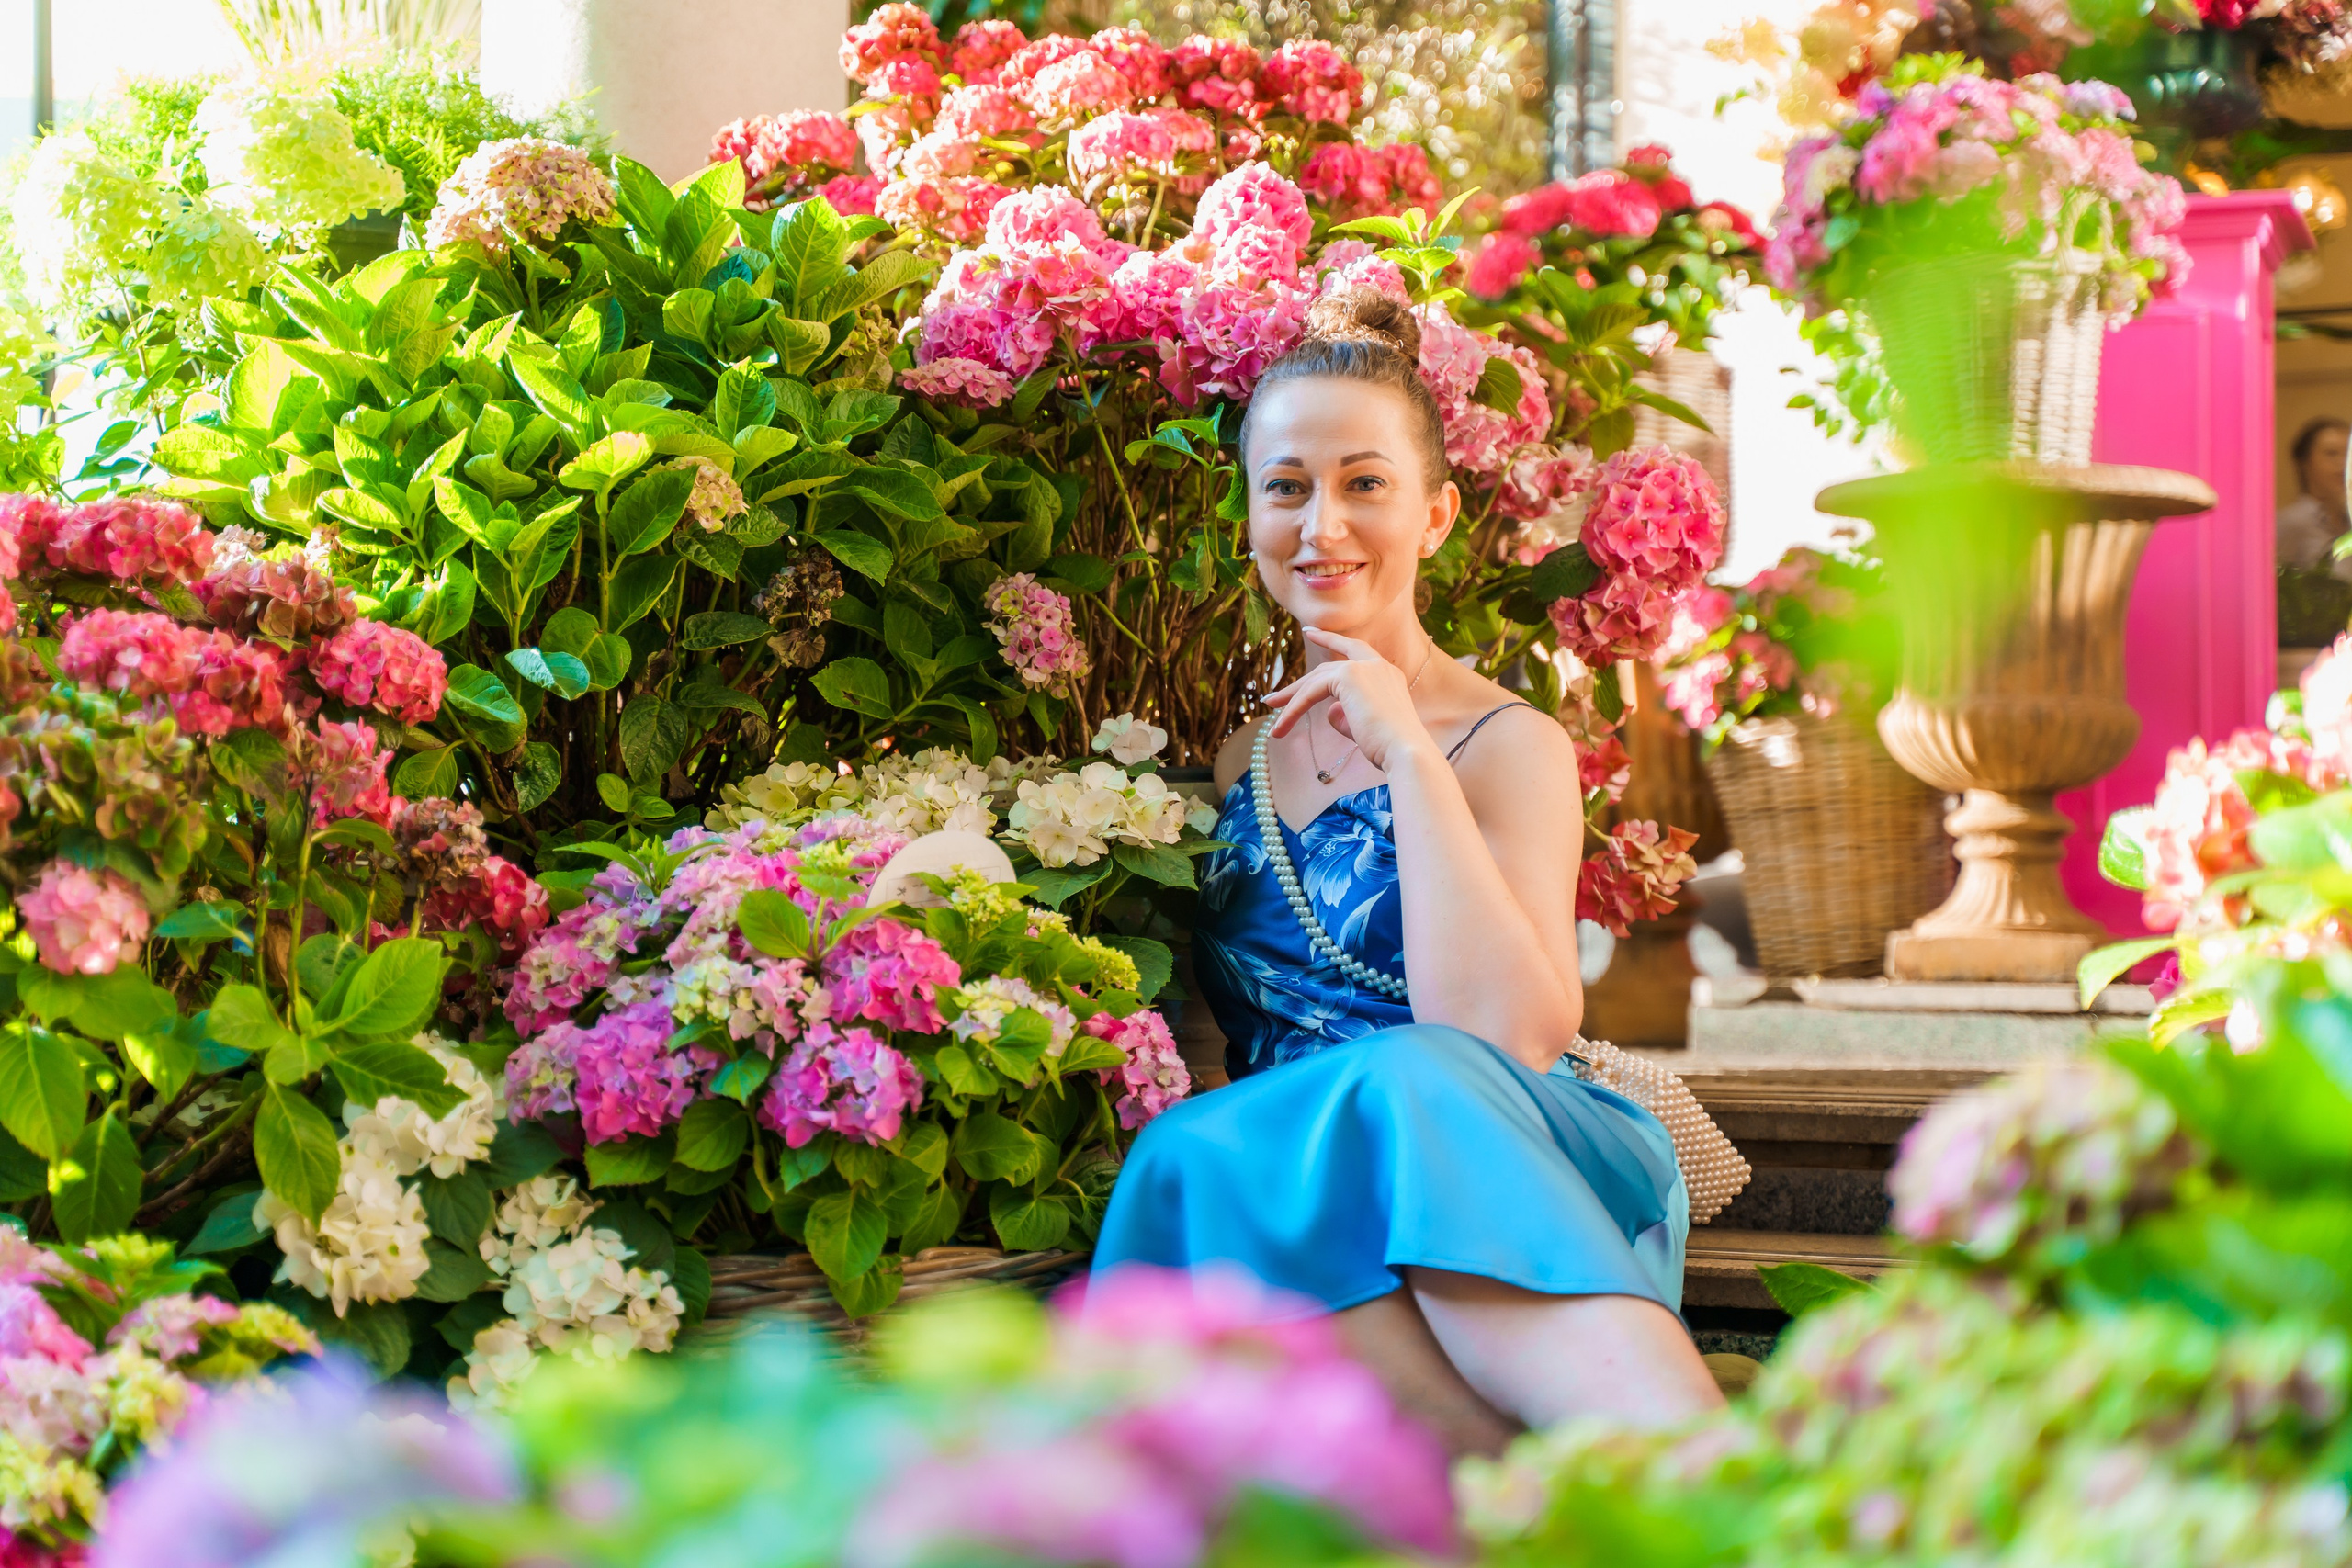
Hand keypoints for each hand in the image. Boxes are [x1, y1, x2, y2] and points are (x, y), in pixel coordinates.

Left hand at [1265, 628, 1435, 773]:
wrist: (1405, 751)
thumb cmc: (1389, 747)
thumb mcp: (1365, 727)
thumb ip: (1346, 715)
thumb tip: (1330, 712)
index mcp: (1387, 675)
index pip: (1353, 650)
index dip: (1330, 641)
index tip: (1310, 633)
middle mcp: (1377, 666)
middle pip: (1327, 669)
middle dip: (1298, 685)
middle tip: (1273, 698)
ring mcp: (1364, 667)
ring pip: (1316, 682)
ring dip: (1291, 701)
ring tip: (1272, 719)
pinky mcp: (1349, 676)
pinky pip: (1311, 692)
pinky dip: (1294, 710)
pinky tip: (1280, 728)